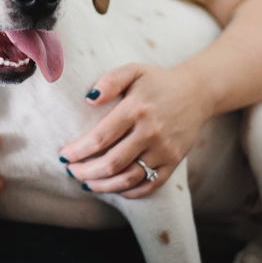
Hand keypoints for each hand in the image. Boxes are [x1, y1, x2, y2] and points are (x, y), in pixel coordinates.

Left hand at [59, 64, 211, 197]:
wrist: (197, 92)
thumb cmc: (157, 82)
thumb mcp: (134, 71)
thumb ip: (110, 81)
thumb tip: (89, 99)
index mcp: (136, 109)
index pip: (100, 137)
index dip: (79, 151)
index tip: (64, 155)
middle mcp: (151, 132)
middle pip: (112, 163)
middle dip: (86, 172)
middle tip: (72, 172)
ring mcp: (164, 149)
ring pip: (129, 178)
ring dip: (103, 185)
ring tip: (87, 183)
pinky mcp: (174, 161)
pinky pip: (150, 184)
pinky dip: (129, 191)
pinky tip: (113, 188)